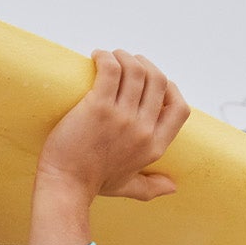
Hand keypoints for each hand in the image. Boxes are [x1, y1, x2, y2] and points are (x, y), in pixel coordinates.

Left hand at [27, 51, 189, 244]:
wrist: (65, 186)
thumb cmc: (92, 184)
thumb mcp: (128, 187)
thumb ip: (151, 187)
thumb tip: (172, 188)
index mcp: (154, 146)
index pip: (180, 108)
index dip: (170, 88)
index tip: (153, 81)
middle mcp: (143, 130)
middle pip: (158, 80)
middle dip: (144, 63)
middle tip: (125, 62)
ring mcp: (121, 118)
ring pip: (135, 70)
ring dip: (123, 56)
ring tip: (109, 56)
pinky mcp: (98, 107)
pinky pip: (111, 70)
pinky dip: (105, 57)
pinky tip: (96, 57)